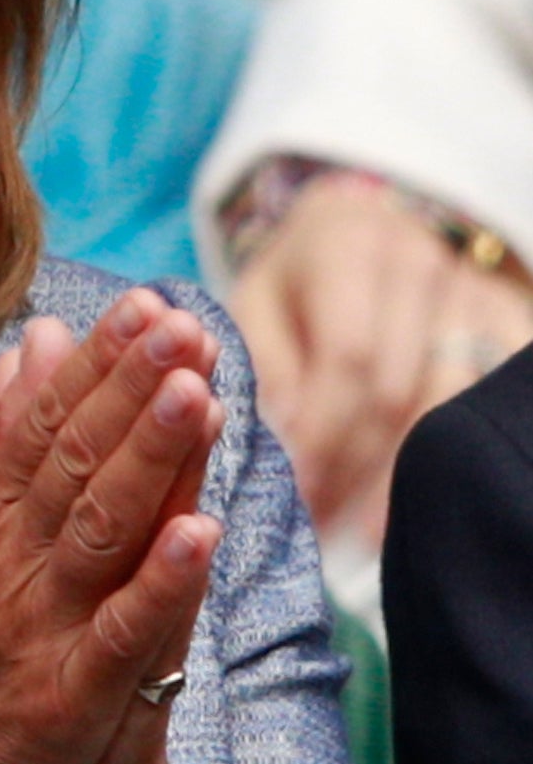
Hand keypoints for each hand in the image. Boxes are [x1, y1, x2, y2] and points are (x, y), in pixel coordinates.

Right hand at [0, 291, 223, 763]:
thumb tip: (29, 345)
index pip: (40, 424)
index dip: (96, 365)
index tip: (144, 305)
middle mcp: (6, 559)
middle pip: (72, 462)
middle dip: (129, 391)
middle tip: (180, 326)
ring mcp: (38, 623)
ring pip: (99, 528)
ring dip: (146, 460)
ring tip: (196, 395)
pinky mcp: (68, 691)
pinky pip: (121, 629)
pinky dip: (160, 582)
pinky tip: (198, 533)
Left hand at [231, 170, 532, 546]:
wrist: (371, 227)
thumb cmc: (298, 276)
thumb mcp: (256, 299)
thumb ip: (263, 363)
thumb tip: (277, 441)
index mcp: (352, 251)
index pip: (348, 358)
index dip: (322, 432)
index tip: (294, 489)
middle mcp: (425, 269)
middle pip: (398, 390)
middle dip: (353, 466)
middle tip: (317, 524)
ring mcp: (476, 298)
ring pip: (450, 405)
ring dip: (402, 476)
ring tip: (359, 535)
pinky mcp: (510, 324)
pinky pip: (488, 401)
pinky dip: (456, 458)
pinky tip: (417, 506)